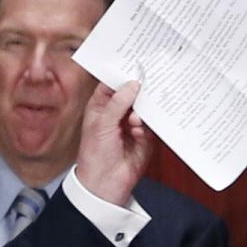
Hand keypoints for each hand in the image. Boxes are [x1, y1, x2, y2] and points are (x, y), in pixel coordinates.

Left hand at [75, 79, 149, 207]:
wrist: (104, 184)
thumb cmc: (95, 155)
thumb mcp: (102, 124)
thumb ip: (119, 102)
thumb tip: (134, 84)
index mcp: (101, 106)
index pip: (113, 83)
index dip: (122, 74)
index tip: (135, 62)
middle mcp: (117, 112)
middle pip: (133, 93)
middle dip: (139, 89)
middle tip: (147, 81)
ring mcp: (132, 124)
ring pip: (144, 107)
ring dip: (142, 110)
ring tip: (135, 119)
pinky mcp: (145, 137)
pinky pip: (152, 124)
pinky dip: (146, 125)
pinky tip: (138, 131)